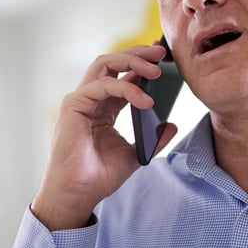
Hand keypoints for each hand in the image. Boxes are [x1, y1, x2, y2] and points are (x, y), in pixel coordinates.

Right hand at [31, 43, 177, 230]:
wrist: (78, 194)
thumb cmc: (99, 176)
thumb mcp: (136, 154)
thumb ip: (153, 138)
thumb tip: (172, 125)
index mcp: (104, 107)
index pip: (123, 75)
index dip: (142, 63)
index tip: (164, 58)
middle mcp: (91, 99)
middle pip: (112, 61)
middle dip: (138, 52)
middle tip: (161, 52)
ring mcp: (81, 100)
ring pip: (105, 64)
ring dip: (132, 61)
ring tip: (156, 69)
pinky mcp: (74, 106)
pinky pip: (103, 86)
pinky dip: (126, 88)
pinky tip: (145, 100)